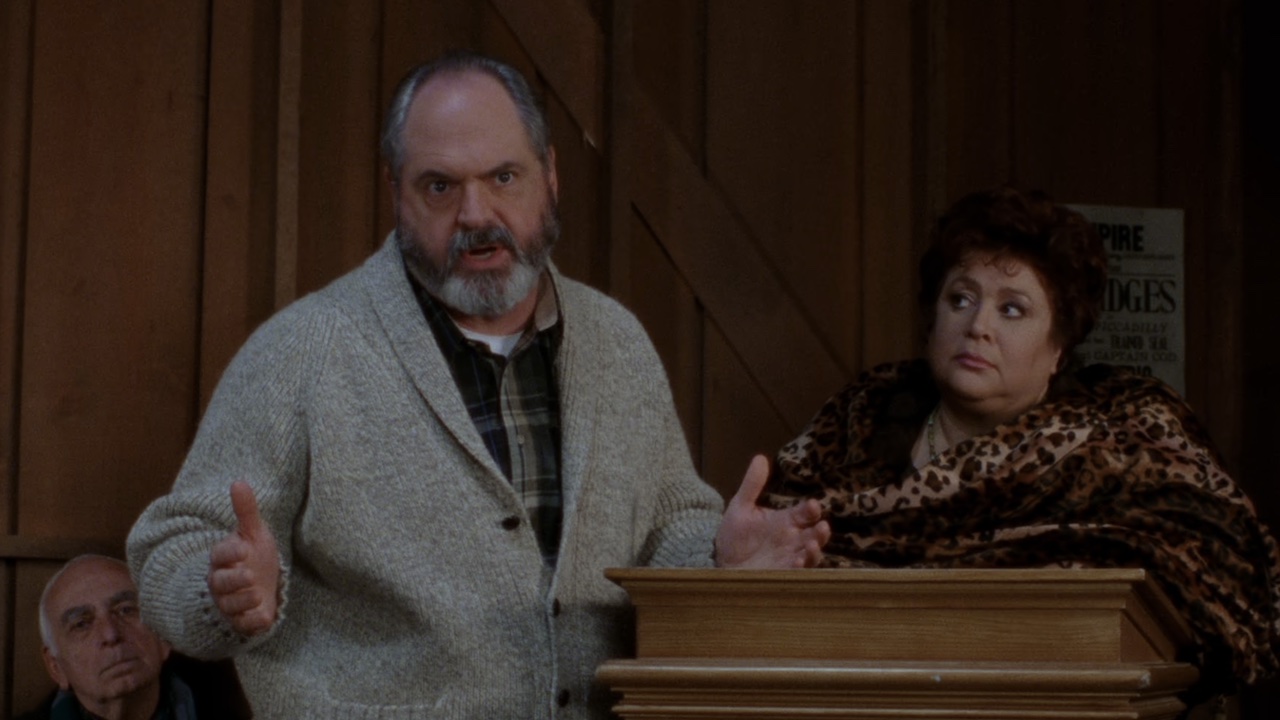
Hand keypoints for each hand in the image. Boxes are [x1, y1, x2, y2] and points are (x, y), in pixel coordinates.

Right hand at [207, 481, 280, 635]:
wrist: (260, 586)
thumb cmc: (252, 556)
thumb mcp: (253, 533)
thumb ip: (246, 511)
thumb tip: (239, 482)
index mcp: (222, 558)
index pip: (219, 555)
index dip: (229, 552)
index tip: (243, 548)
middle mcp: (221, 582)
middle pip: (220, 583)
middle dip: (233, 580)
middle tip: (249, 575)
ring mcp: (230, 603)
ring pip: (230, 605)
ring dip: (243, 600)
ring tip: (256, 594)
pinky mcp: (242, 621)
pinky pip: (243, 625)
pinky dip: (252, 623)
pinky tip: (263, 618)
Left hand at [714, 455, 830, 567]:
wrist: (721, 561)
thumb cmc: (735, 535)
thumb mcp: (740, 507)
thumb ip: (752, 484)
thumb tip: (760, 458)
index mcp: (786, 521)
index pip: (805, 513)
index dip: (811, 510)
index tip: (813, 505)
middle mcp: (792, 539)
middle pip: (814, 534)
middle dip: (821, 532)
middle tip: (822, 527)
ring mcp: (790, 557)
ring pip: (811, 554)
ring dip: (815, 550)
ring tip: (812, 545)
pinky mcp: (782, 574)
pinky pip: (796, 573)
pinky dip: (799, 568)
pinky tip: (796, 563)